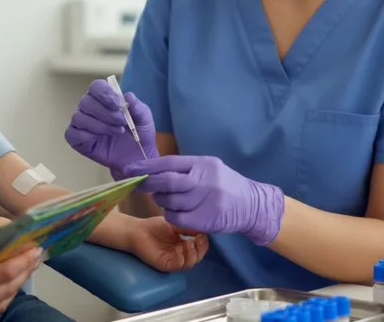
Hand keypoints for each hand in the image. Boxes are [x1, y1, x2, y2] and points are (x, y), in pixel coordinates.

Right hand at [0, 247, 41, 320]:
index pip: (5, 274)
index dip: (24, 261)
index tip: (36, 248)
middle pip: (7, 290)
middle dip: (25, 271)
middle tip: (35, 255)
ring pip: (0, 304)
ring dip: (16, 286)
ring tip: (24, 268)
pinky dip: (1, 300)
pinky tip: (4, 287)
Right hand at [65, 80, 158, 179]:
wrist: (138, 158)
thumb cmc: (139, 134)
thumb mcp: (144, 119)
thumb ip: (138, 107)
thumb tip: (128, 96)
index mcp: (104, 99)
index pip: (96, 86)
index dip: (104, 93)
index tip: (117, 104)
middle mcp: (89, 108)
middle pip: (86, 101)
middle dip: (105, 112)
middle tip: (121, 122)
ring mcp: (81, 124)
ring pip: (79, 117)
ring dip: (100, 125)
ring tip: (117, 132)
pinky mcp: (77, 140)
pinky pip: (72, 134)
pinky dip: (86, 136)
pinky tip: (100, 140)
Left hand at [124, 156, 284, 245]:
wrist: (252, 205)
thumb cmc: (226, 184)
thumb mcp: (210, 168)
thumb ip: (186, 168)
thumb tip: (154, 169)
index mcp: (203, 164)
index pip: (169, 163)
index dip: (147, 166)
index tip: (131, 169)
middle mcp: (204, 181)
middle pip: (166, 182)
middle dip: (147, 183)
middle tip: (135, 184)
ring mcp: (205, 201)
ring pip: (169, 201)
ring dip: (160, 200)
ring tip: (165, 198)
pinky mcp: (205, 220)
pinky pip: (176, 218)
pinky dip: (170, 215)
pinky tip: (174, 211)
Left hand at [128, 217, 208, 272]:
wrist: (138, 231)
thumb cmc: (155, 226)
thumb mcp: (175, 224)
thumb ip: (188, 227)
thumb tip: (203, 228)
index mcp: (184, 243)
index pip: (199, 246)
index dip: (204, 240)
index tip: (205, 231)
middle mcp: (181, 253)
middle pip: (198, 255)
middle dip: (202, 247)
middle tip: (201, 237)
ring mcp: (175, 260)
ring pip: (191, 262)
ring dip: (195, 252)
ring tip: (193, 242)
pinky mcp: (168, 264)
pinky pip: (181, 265)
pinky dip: (186, 257)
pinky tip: (186, 246)